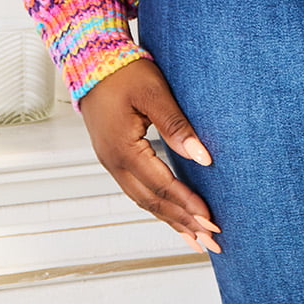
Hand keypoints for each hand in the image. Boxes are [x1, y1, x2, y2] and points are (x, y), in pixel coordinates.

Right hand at [78, 57, 221, 253]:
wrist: (92, 61)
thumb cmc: (124, 72)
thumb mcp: (154, 93)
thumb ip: (177, 125)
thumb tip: (203, 157)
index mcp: (123, 149)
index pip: (162, 185)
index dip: (188, 205)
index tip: (211, 221)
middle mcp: (114, 163)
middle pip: (152, 202)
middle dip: (183, 223)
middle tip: (211, 241)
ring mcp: (112, 163)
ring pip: (144, 201)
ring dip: (172, 220)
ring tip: (196, 239)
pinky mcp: (115, 158)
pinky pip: (139, 190)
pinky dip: (159, 207)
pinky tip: (173, 216)